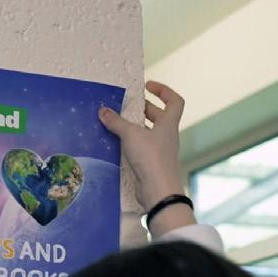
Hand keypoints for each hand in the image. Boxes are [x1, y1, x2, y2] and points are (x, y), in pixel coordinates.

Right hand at [99, 82, 193, 231]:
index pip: (174, 101)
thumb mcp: (131, 135)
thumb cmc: (151, 158)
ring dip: (135, 126)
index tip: (148, 86)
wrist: (158, 190)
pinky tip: (116, 143)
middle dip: (144, 109)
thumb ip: (116, 122)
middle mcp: (166, 136)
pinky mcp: (151, 164)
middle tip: (127, 106)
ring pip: (148, 132)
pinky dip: (130, 142)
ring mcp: (159, 151)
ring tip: (117, 123)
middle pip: (158, 116)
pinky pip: (141, 147)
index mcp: (168, 124)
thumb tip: (103, 111)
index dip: (164, 90)